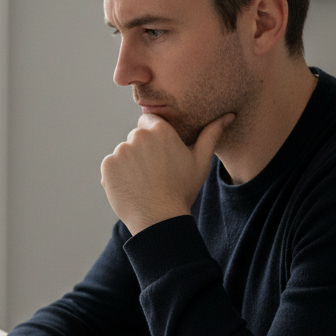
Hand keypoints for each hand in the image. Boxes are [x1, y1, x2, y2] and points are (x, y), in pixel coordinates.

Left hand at [100, 112, 232, 233]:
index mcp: (160, 130)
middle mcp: (137, 136)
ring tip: (144, 183)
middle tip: (155, 172)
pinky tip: (132, 188)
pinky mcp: (107, 166)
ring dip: (130, 164)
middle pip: (136, 137)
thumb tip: (229, 115)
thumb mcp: (200, 162)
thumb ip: (211, 135)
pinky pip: (112, 166)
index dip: (155, 137)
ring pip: (124, 153)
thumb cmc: (182, 190)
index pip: (149, 121)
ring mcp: (120, 151)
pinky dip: (118, 176)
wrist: (159, 219)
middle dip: (142, 150)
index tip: (161, 154)